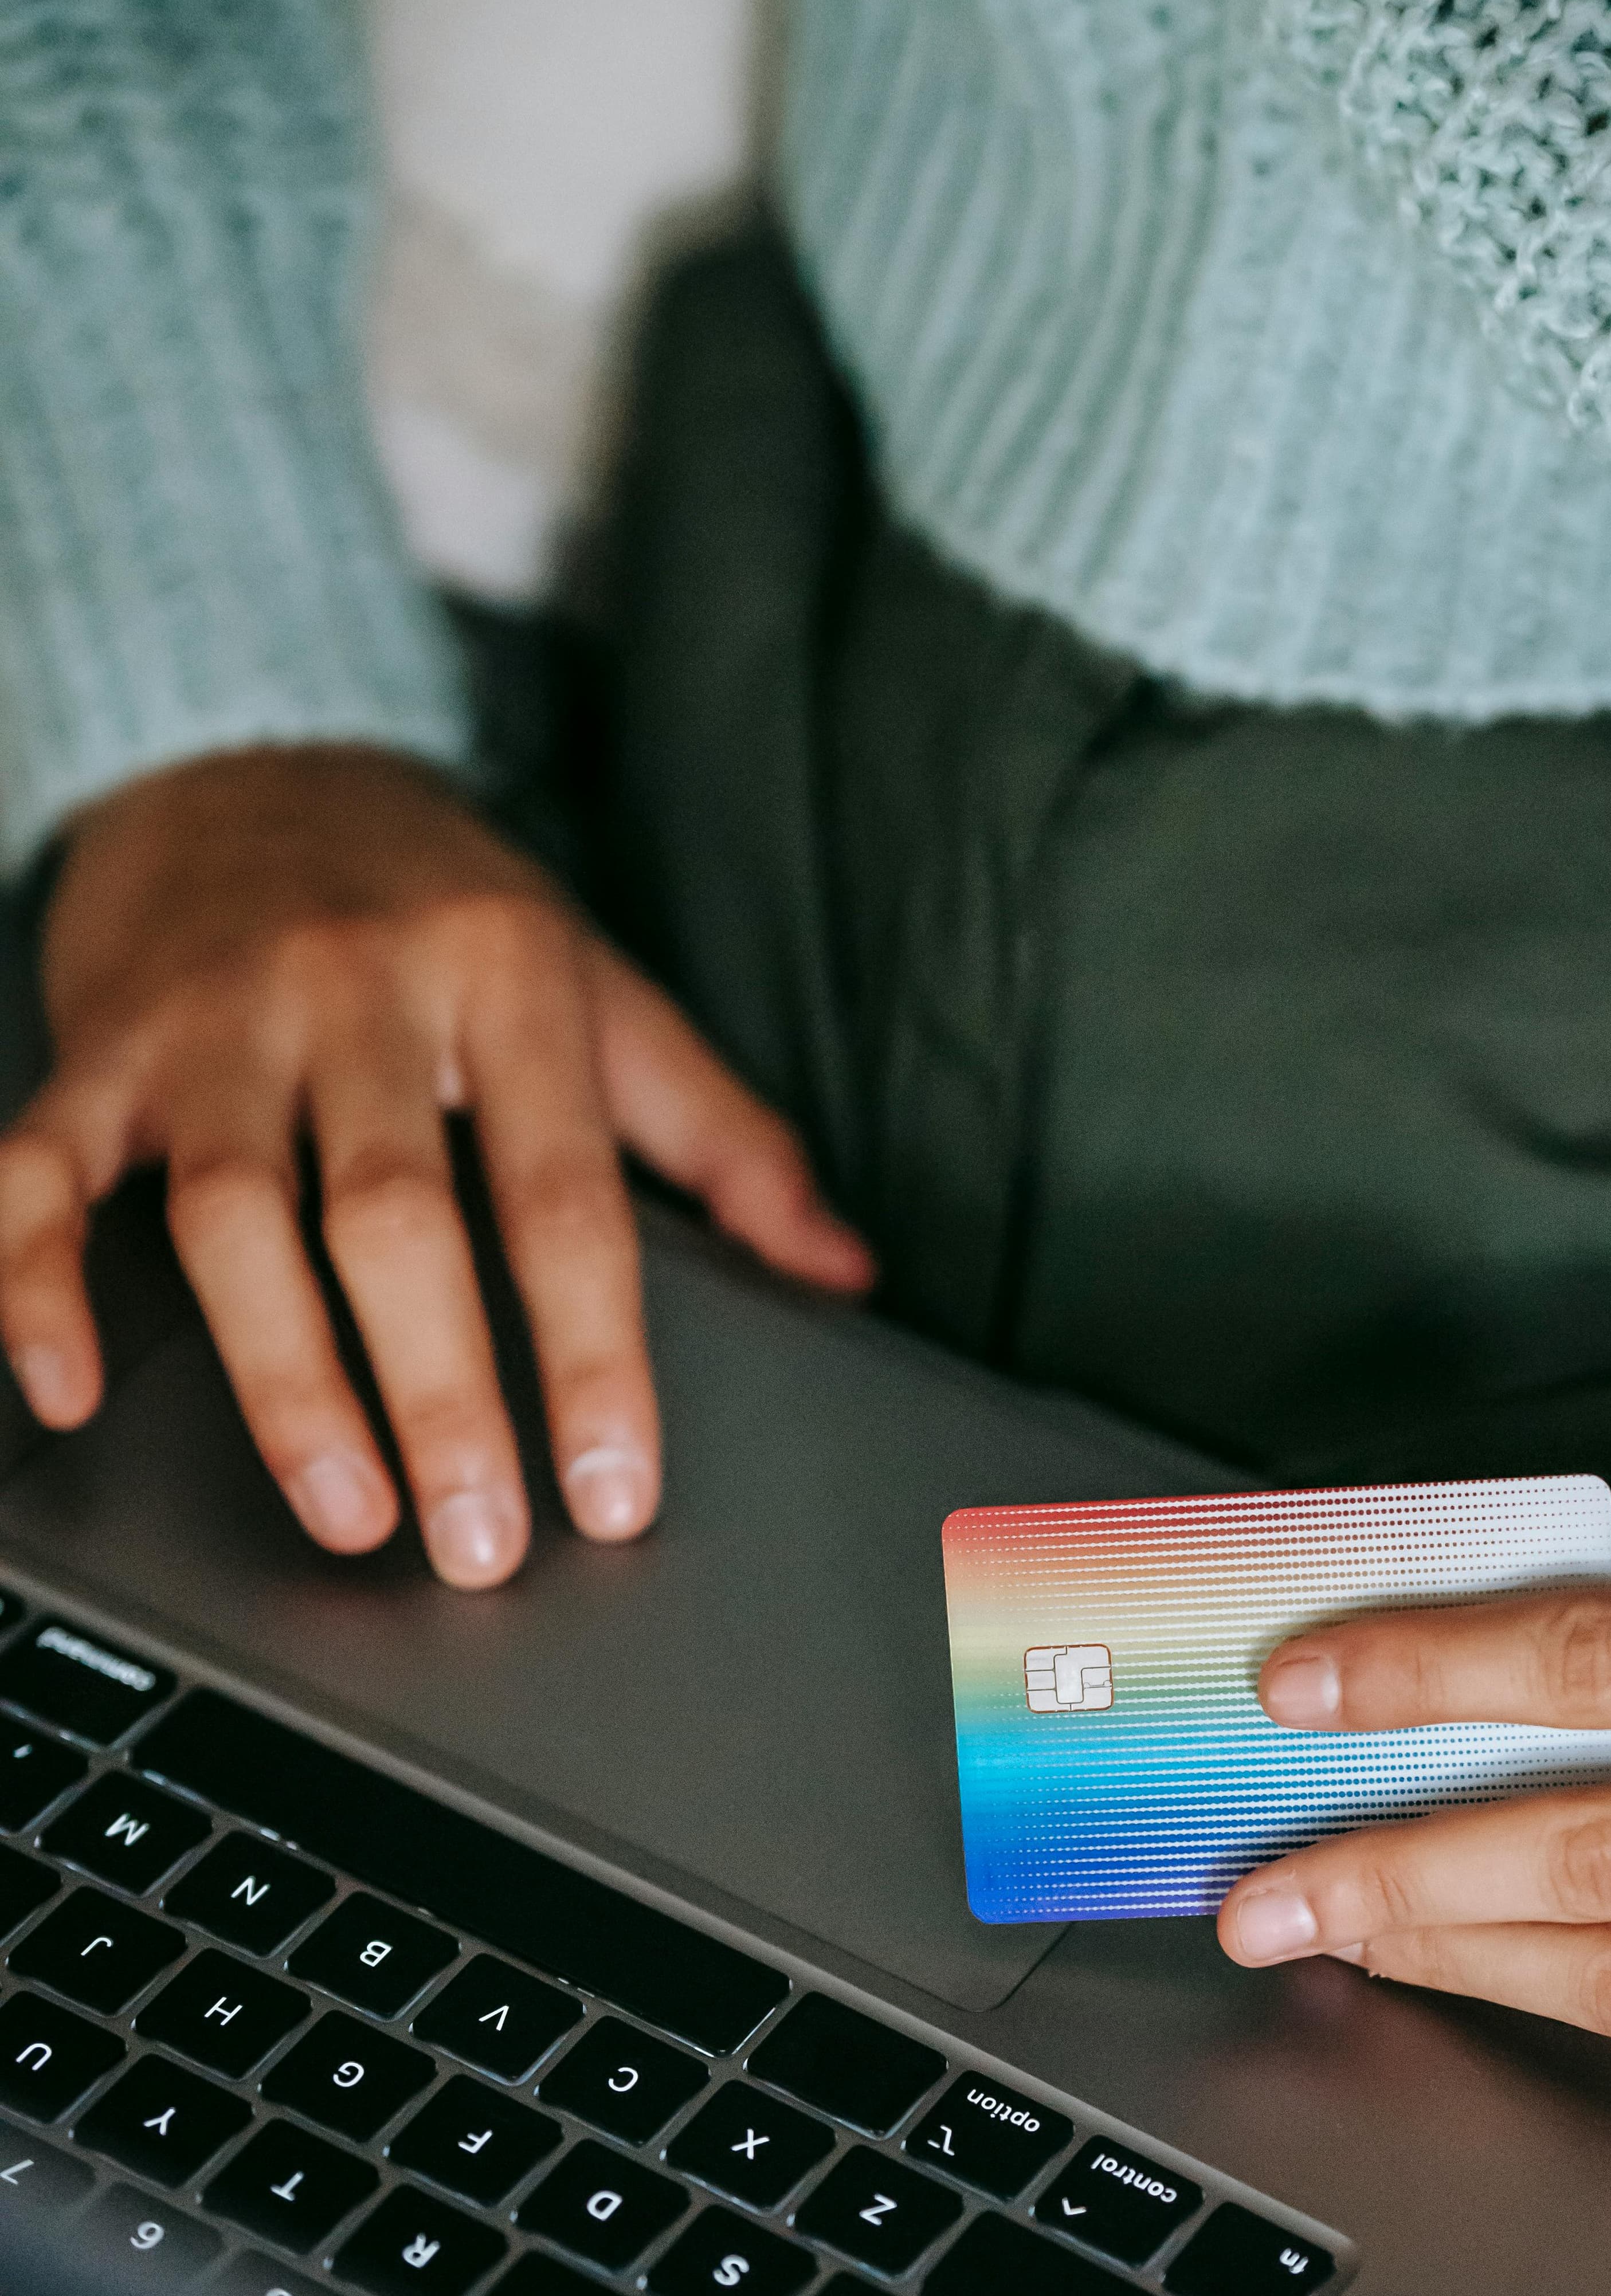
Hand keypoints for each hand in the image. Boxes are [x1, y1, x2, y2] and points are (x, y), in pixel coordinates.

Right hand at [0, 744, 871, 1586]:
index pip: (563, 1197)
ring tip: (345, 1513)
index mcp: (506, 978)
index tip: (611, 1491)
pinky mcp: (96, 1045)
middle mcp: (356, 987)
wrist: (253, 753)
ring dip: (282, 1382)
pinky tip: (63, 1392)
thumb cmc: (449, 906)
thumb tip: (844, 1273)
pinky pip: (40, 1172)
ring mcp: (212, 1017)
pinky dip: (31, 1283)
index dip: (591, 1356)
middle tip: (478, 1542)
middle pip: (392, 1218)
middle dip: (439, 1396)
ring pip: (230, 1215)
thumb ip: (723, 1140)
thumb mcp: (606, 992)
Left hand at [1216, 1482, 1610, 2073]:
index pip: (1607, 1672)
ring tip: (1352, 1936)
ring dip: (1469, 1961)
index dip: (1433, 1684)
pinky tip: (1501, 1963)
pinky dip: (1597, 1994)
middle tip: (1270, 1893)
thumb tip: (1465, 1690)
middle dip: (1405, 1881)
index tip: (1304, 1692)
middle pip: (1606, 1863)